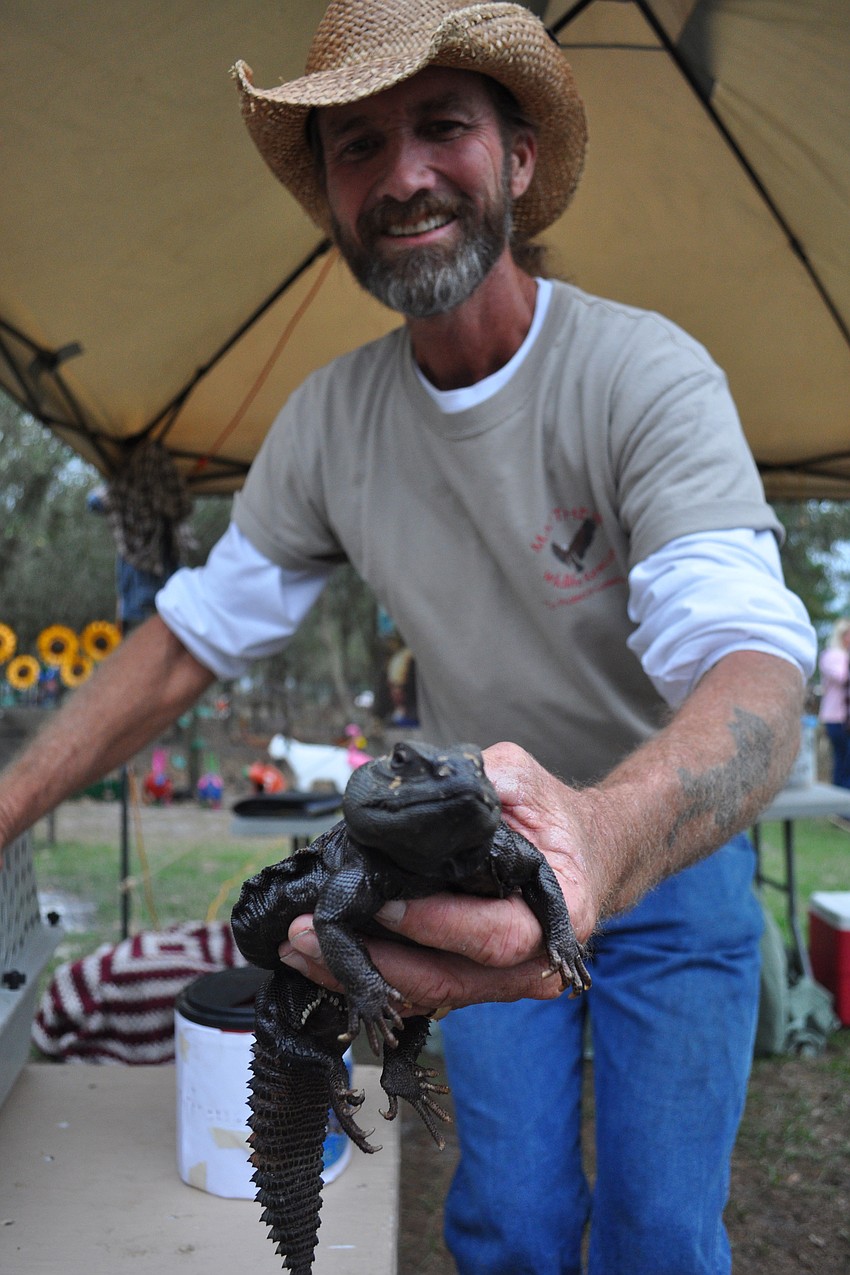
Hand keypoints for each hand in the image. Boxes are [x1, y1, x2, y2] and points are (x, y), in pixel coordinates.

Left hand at [279, 742, 605, 1015]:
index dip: (436, 924)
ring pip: (426, 994)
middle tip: (308, 936)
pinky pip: (417, 991)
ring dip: (357, 978)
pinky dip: (368, 980)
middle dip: (376, 964)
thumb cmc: (551, 816)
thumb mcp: (523, 780)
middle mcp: (531, 964)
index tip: (383, 903)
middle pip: (449, 980)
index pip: (494, 934)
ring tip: (298, 949)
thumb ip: (484, 780)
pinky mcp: (468, 981)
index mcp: (560, 914)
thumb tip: (429, 781)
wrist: (581, 854)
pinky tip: (319, 961)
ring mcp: (498, 981)